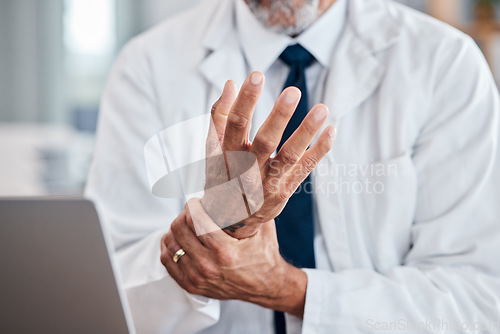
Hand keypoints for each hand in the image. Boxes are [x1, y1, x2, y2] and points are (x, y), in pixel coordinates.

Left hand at [161, 198, 307, 317]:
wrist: (267, 286)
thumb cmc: (264, 255)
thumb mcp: (263, 228)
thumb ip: (254, 205)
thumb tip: (244, 181)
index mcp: (224, 252)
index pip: (194, 220)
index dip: (192, 205)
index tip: (197, 202)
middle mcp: (208, 266)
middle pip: (178, 228)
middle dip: (184, 214)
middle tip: (193, 212)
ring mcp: (197, 277)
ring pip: (170, 243)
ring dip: (176, 229)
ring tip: (187, 224)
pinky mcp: (191, 285)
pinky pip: (167, 260)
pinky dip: (169, 246)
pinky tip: (178, 239)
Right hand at [202, 72, 336, 238]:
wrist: (228, 220)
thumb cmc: (222, 175)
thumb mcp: (213, 149)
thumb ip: (220, 116)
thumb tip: (231, 83)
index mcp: (226, 156)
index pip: (235, 125)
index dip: (245, 100)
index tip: (257, 75)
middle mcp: (246, 171)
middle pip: (264, 142)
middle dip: (278, 117)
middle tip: (293, 91)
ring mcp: (267, 183)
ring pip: (289, 156)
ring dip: (306, 132)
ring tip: (322, 108)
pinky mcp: (284, 191)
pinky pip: (304, 170)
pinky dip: (319, 151)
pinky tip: (332, 130)